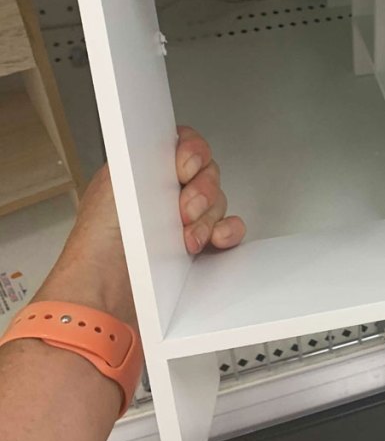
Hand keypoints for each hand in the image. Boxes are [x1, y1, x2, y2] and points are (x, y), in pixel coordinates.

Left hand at [34, 126, 244, 326]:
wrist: (103, 299)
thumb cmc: (97, 249)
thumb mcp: (114, 185)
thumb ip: (146, 159)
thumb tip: (174, 142)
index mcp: (141, 174)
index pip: (180, 145)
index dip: (191, 151)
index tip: (184, 168)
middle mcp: (163, 196)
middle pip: (207, 173)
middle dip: (201, 191)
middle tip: (182, 210)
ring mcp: (183, 222)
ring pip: (219, 202)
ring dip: (208, 217)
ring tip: (185, 237)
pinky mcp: (201, 248)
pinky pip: (230, 230)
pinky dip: (228, 232)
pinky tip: (214, 240)